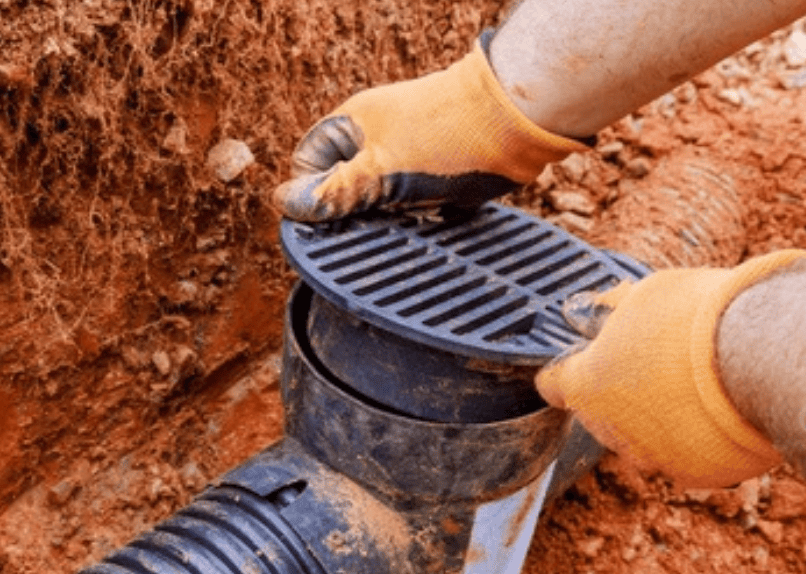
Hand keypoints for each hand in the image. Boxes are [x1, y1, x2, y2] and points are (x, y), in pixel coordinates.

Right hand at [274, 39, 585, 221]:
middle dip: (358, 213)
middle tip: (381, 220)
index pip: (307, 167)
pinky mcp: (436, 171)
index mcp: (350, 126)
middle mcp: (375, 138)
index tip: (332, 220)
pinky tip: (436, 218)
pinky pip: (415, 204)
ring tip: (416, 215)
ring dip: (393, 218)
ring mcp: (407, 153)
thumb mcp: (379, 171)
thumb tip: (286, 205)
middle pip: (345, 189)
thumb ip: (334, 193)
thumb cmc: (447, 138)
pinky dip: (422, 216)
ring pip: (381, 201)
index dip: (313, 197)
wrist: (519, 122)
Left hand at [536, 251, 805, 488]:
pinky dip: (701, 437)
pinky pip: (690, 455)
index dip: (567, 369)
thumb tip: (600, 305)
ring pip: (647, 438)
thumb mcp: (649, 293)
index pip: (553, 383)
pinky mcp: (696, 475)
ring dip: (663, 416)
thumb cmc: (698, 319)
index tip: (582, 360)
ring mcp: (652, 458)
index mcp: (586, 386)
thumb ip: (617, 309)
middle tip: (660, 361)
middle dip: (624, 390)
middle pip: (604, 412)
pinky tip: (723, 409)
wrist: (762, 360)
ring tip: (699, 383)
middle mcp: (611, 431)